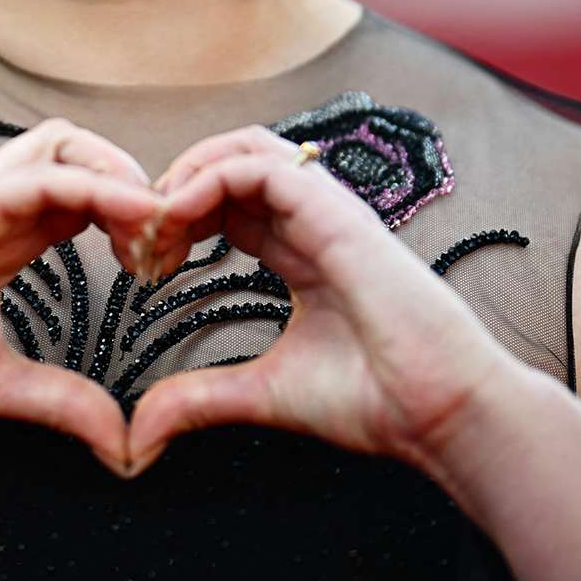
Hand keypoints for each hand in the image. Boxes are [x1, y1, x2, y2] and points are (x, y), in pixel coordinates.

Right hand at [0, 119, 159, 474]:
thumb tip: (124, 443)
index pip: (82, 193)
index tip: (161, 267)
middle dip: (136, 184)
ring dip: (121, 173)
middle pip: (81, 152)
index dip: (132, 216)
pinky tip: (136, 218)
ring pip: (63, 143)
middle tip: (166, 245)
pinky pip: (42, 174)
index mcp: (1, 238)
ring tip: (153, 228)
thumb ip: (61, 402)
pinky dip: (98, 186)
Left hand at [125, 126, 526, 480]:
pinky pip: (264, 165)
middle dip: (174, 189)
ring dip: (187, 173)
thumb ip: (201, 399)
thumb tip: (143, 431)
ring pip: (247, 149)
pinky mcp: (337, 213)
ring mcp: (328, 212)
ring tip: (154, 221)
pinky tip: (178, 216)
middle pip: (232, 164)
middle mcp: (315, 223)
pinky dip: (210, 177)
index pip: (230, 205)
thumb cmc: (377, 401)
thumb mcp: (263, 394)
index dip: (178, 221)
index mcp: (304, 254)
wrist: (441, 413)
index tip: (144, 265)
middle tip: (139, 238)